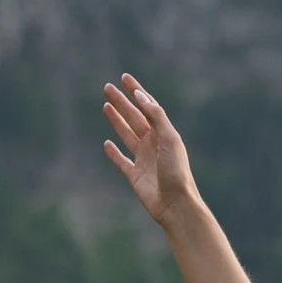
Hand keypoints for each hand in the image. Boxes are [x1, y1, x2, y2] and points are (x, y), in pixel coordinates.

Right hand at [101, 74, 197, 228]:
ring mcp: (144, 160)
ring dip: (116, 121)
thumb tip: (139, 96)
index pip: (148, 107)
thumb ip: (155, 116)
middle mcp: (154, 144)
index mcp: (164, 134)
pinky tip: (107, 143)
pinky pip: (121, 161)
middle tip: (107, 88)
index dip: (136, 92)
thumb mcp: (169, 138)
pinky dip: (113, 153)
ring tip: (106, 106)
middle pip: (134, 118)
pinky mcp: (135, 176)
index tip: (125, 78)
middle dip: (122, 102)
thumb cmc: (176, 171)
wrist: (176, 204)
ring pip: (126, 135)